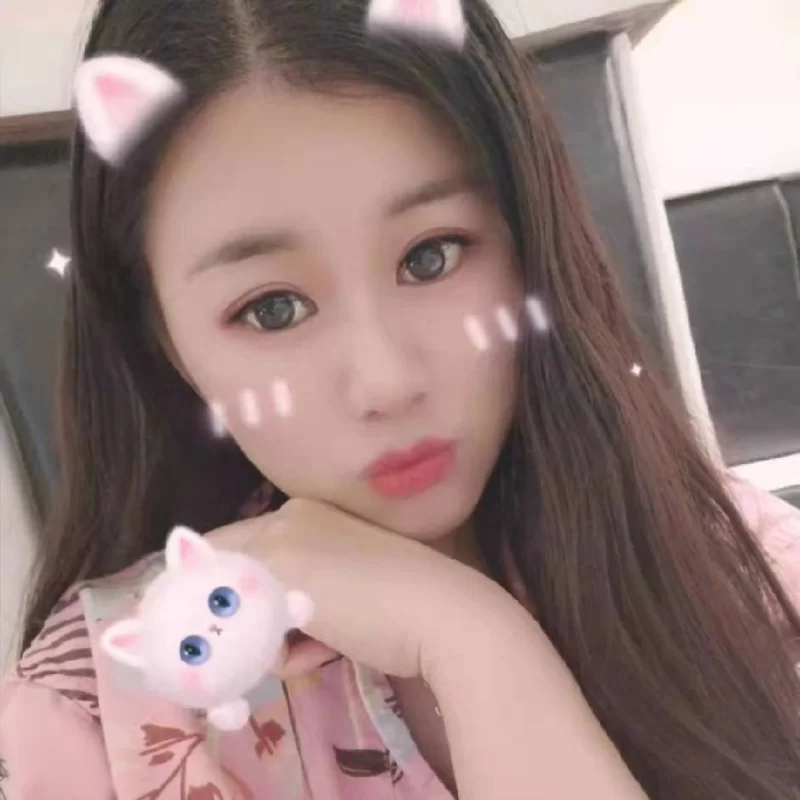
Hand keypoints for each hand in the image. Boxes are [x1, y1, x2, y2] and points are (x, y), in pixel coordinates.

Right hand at [205, 497, 503, 679]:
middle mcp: (312, 532)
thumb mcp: (284, 571)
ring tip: (291, 656)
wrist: (442, 619)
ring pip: (277, 608)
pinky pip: (310, 622)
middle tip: (241, 649)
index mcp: (291, 516)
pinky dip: (306, 643)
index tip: (180, 622)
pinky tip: (318, 656)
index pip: (221, 544)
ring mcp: (338, 567)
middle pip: (250, 581)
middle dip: (243, 618)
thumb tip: (183, 559)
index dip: (195, 582)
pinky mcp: (357, 600)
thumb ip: (229, 566)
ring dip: (275, 638)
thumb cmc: (359, 591)